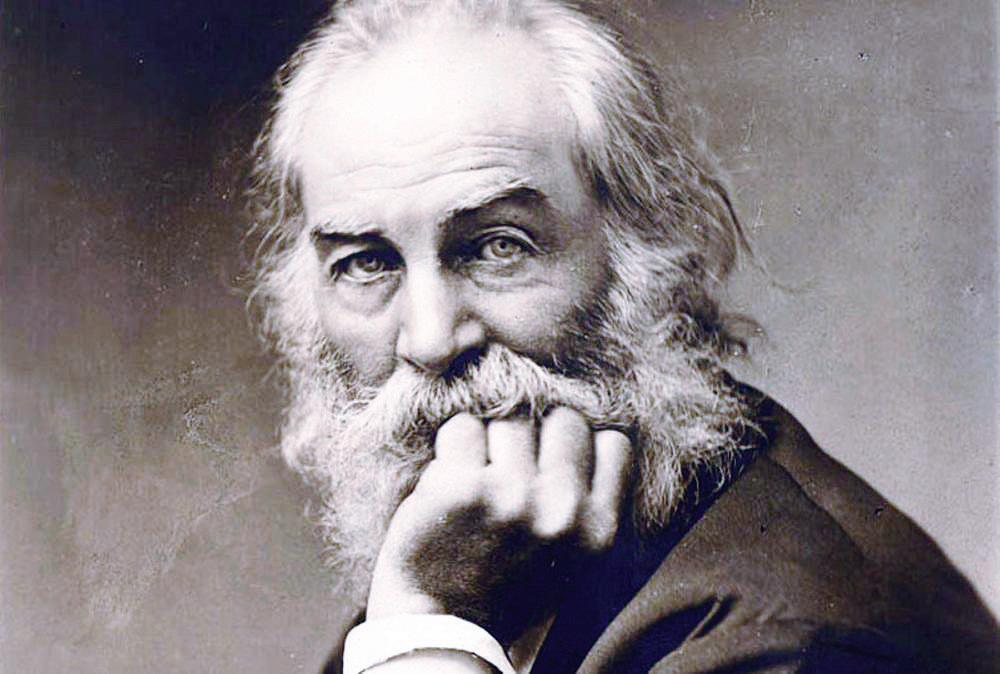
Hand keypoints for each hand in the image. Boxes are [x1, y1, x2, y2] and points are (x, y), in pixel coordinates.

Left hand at [366, 407, 631, 645]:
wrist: (445, 625)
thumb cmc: (510, 584)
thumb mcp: (575, 555)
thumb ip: (590, 498)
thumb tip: (591, 429)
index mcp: (598, 530)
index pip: (614, 443)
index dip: (582, 447)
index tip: (554, 464)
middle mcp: (561, 512)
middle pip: (563, 419)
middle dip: (537, 436)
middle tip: (512, 468)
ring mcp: (511, 497)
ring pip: (510, 421)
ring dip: (490, 443)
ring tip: (479, 480)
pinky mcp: (460, 488)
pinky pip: (462, 428)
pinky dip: (452, 447)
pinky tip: (451, 480)